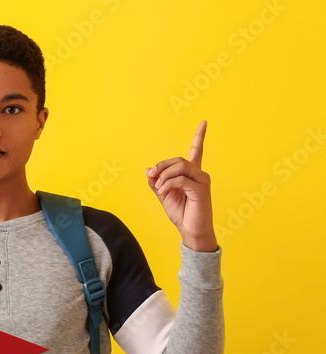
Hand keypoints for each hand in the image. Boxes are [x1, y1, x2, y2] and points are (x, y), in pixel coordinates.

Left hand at [146, 120, 217, 251]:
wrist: (190, 231)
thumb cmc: (181, 214)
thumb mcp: (164, 196)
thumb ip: (157, 182)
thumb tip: (148, 170)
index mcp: (192, 174)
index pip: (197, 151)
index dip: (200, 137)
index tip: (204, 122)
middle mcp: (200, 174)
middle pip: (179, 159)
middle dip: (161, 166)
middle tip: (152, 177)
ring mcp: (202, 181)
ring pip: (180, 167)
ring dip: (164, 176)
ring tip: (159, 188)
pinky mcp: (201, 190)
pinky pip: (181, 180)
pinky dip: (168, 184)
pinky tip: (163, 192)